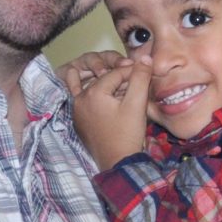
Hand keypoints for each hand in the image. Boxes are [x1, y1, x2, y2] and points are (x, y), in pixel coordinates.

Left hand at [68, 50, 150, 164]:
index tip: (144, 72)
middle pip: (102, 80)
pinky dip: (91, 95)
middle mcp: (80, 99)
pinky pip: (83, 101)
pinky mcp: (79, 122)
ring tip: (115, 81)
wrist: (118, 163)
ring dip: (103, 83)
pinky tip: (100, 94)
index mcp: (93, 93)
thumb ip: (140, 78)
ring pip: (89, 88)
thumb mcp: (136, 105)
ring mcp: (77, 111)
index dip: (131, 71)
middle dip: (118, 77)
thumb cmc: (127, 134)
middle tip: (134, 77)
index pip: (115, 73)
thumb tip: (144, 58)